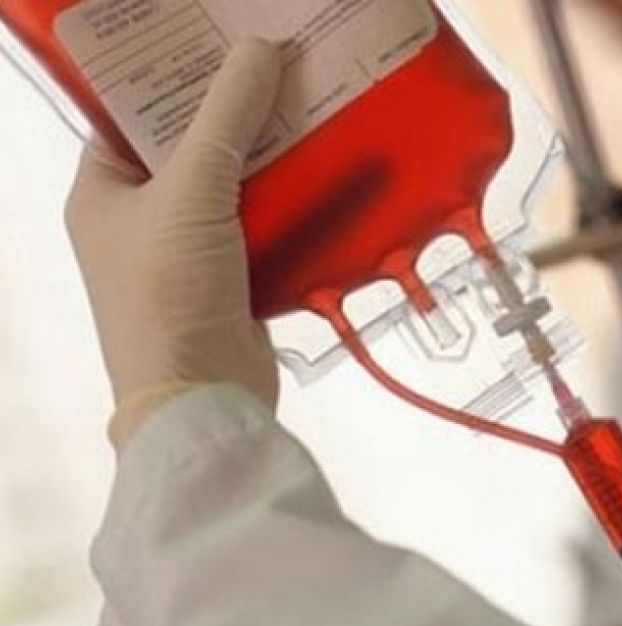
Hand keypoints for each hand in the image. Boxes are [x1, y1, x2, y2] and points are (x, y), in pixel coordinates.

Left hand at [66, 39, 283, 449]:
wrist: (202, 397)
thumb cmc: (169, 291)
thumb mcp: (191, 191)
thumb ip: (227, 118)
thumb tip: (263, 48)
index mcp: (102, 190)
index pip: (131, 114)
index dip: (173, 77)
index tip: (220, 43)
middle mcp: (141, 216)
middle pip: (192, 145)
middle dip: (237, 112)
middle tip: (282, 67)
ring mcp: (189, 250)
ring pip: (236, 184)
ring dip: (274, 155)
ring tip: (315, 107)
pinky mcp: (235, 277)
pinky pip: (265, 222)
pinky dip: (294, 200)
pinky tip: (329, 170)